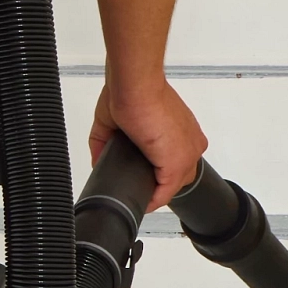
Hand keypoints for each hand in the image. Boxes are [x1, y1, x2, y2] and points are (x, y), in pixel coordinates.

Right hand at [92, 76, 208, 207]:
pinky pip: (165, 193)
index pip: (175, 161)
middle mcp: (189, 143)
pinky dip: (152, 200)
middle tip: (136, 186)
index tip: (141, 177)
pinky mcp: (177, 163)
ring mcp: (187, 153)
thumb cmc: (129, 91)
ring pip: (172, 186)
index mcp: (180, 131)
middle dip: (157, 184)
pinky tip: (138, 201)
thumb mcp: (114, 120)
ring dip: (153, 192)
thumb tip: (98, 159)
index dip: (158, 173)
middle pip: (177, 176)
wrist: (134, 85)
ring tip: (134, 194)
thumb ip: (106, 142)